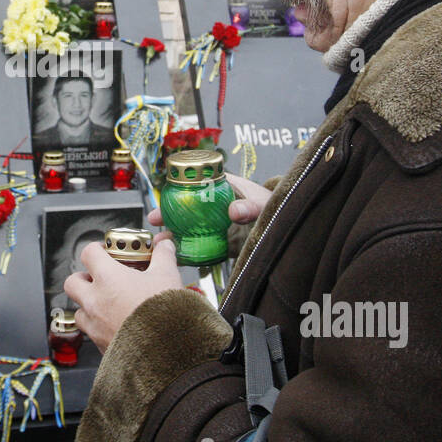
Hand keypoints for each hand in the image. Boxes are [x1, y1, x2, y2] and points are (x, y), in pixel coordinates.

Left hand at [64, 238, 183, 352]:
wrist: (165, 352)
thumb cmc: (164, 312)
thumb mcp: (167, 276)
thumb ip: (163, 257)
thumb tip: (164, 245)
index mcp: (108, 278)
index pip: (88, 253)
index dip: (96, 250)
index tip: (106, 251)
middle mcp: (95, 301)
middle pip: (72, 282)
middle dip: (83, 278)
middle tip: (99, 278)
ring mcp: (94, 325)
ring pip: (79, 310)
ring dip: (89, 305)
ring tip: (109, 304)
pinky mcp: (100, 345)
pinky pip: (90, 333)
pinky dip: (99, 327)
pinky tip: (117, 325)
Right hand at [146, 172, 270, 246]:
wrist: (288, 225)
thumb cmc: (275, 206)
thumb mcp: (263, 203)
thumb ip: (251, 206)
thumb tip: (233, 211)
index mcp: (223, 186)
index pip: (194, 183)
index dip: (176, 190)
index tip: (163, 198)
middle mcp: (216, 204)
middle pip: (186, 206)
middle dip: (168, 213)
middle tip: (153, 220)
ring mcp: (218, 223)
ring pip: (191, 227)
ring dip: (174, 234)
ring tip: (160, 243)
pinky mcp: (223, 242)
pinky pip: (202, 246)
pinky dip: (190, 252)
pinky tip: (178, 258)